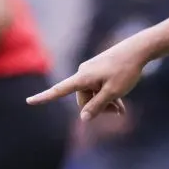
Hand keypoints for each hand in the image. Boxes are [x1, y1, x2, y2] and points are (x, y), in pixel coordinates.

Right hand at [27, 37, 149, 119]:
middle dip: (97, 108)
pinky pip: (99, 87)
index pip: (60, 90)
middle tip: (118, 112)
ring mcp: (92, 71)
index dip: (44, 97)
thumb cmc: (126, 70)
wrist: (139, 49)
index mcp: (83, 77)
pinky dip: (107, 95)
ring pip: (93, 94)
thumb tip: (83, 118)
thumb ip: (98, 105)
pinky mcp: (100, 69)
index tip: (29, 101)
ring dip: (104, 103)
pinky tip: (120, 106)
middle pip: (84, 98)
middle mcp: (83, 73)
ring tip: (121, 110)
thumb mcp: (113, 91)